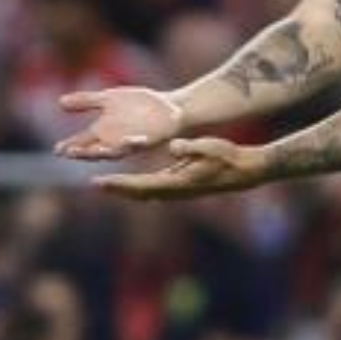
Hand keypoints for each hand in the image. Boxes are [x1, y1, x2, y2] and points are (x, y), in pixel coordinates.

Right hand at [54, 87, 182, 159]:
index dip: (70, 146)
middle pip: (95, 150)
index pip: (82, 142)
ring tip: (97, 151)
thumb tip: (59, 102)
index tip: (57, 149)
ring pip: (116, 151)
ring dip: (107, 151)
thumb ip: (87, 101)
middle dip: (84, 152)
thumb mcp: (109, 99)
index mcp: (103, 132)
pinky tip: (133, 139)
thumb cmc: (138, 105)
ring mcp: (131, 142)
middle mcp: (114, 141)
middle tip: (71, 153)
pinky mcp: (149, 141)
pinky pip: (140, 144)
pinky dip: (135, 142)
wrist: (168, 107)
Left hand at [95, 137, 269, 200]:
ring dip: (127, 190)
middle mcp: (174, 190)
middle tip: (95, 185)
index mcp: (177, 182)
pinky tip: (132, 184)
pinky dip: (140, 187)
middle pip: (138, 192)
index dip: (119, 184)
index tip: (99, 182)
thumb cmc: (228, 157)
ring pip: (146, 193)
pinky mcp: (182, 186)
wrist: (245, 172)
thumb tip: (172, 146)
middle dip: (117, 189)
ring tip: (108, 185)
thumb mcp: (209, 147)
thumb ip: (189, 147)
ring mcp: (179, 190)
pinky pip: (154, 189)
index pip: (140, 185)